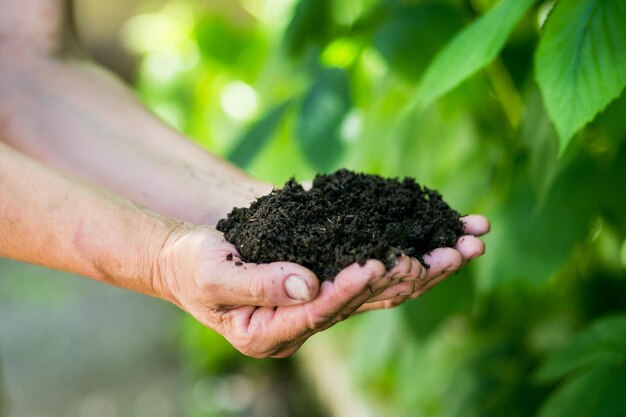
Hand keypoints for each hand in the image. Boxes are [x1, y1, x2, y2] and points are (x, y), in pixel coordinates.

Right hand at [156, 215, 488, 357]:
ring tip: (468, 243)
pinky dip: (406, 248)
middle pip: (367, 301)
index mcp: (274, 330)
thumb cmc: (193, 268)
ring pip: (382, 286)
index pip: (322, 311)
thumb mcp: (214, 277)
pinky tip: (441, 234)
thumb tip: (307, 284)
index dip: (350, 288)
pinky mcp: (328, 275)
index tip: (377, 263)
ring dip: (426, 264)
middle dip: (413, 275)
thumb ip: (258, 285)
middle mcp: (306, 320)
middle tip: (454, 253)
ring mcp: (321, 299)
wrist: (190, 258)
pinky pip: (373, 264)